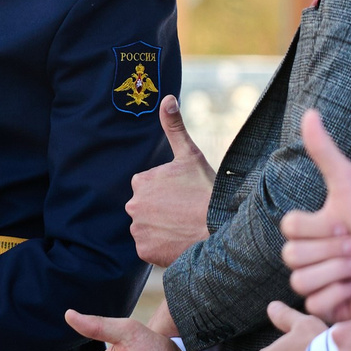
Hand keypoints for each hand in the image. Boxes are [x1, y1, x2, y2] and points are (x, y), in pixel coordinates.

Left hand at [125, 97, 212, 265]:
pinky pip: (149, 247)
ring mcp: (137, 230)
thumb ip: (174, 127)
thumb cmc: (206, 190)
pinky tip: (178, 239)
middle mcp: (132, 205)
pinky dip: (161, 246)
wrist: (219, 228)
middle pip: (145, 208)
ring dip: (161, 227)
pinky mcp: (144, 251)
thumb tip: (166, 98)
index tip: (183, 194)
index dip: (167, 191)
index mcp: (139, 182)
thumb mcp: (190, 155)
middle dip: (161, 209)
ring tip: (183, 225)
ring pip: (147, 227)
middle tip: (185, 211)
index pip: (148, 188)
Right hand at [279, 109, 350, 321]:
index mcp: (306, 229)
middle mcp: (307, 256)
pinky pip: (316, 306)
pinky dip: (340, 295)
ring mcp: (317, 283)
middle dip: (332, 250)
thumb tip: (309, 112)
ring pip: (302, 282)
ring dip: (338, 272)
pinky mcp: (330, 307)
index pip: (289, 229)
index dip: (320, 227)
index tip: (347, 224)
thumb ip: (325, 151)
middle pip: (292, 257)